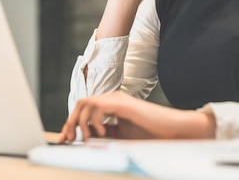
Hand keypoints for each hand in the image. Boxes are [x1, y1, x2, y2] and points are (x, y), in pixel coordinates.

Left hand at [57, 91, 215, 142]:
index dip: (72, 123)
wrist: (172, 131)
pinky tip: (101, 133)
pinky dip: (94, 121)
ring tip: (86, 138)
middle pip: (81, 103)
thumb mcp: (122, 136)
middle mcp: (112, 99)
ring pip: (86, 103)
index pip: (84, 109)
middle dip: (71, 122)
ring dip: (81, 122)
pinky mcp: (123, 104)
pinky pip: (99, 107)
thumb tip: (85, 139)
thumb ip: (106, 134)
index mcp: (111, 105)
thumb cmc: (151, 134)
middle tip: (69, 139)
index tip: (65, 139)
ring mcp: (118, 100)